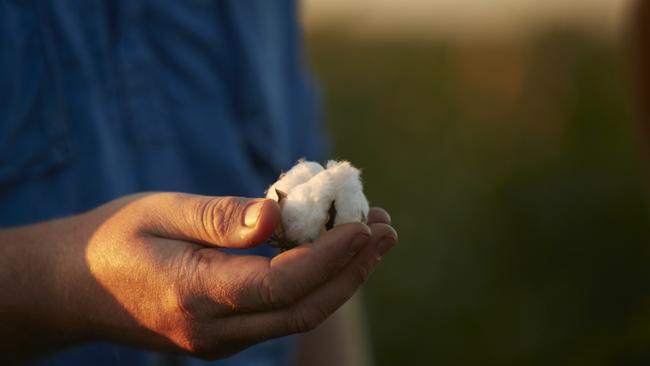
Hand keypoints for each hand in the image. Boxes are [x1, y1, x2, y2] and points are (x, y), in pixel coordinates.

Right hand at [0, 193, 396, 360]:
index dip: (332, 256)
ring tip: (373, 236)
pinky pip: (281, 312)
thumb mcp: (160, 211)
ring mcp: (220, 340)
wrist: (74, 287)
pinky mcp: (224, 336)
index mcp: (193, 294)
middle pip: (303, 308)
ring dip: (341, 277)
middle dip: (353, 270)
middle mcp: (212, 330)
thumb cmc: (115, 239)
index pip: (282, 284)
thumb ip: (220, 218)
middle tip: (387, 228)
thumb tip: (279, 215)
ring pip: (297, 315)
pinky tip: (332, 252)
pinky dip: (314, 283)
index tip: (366, 224)